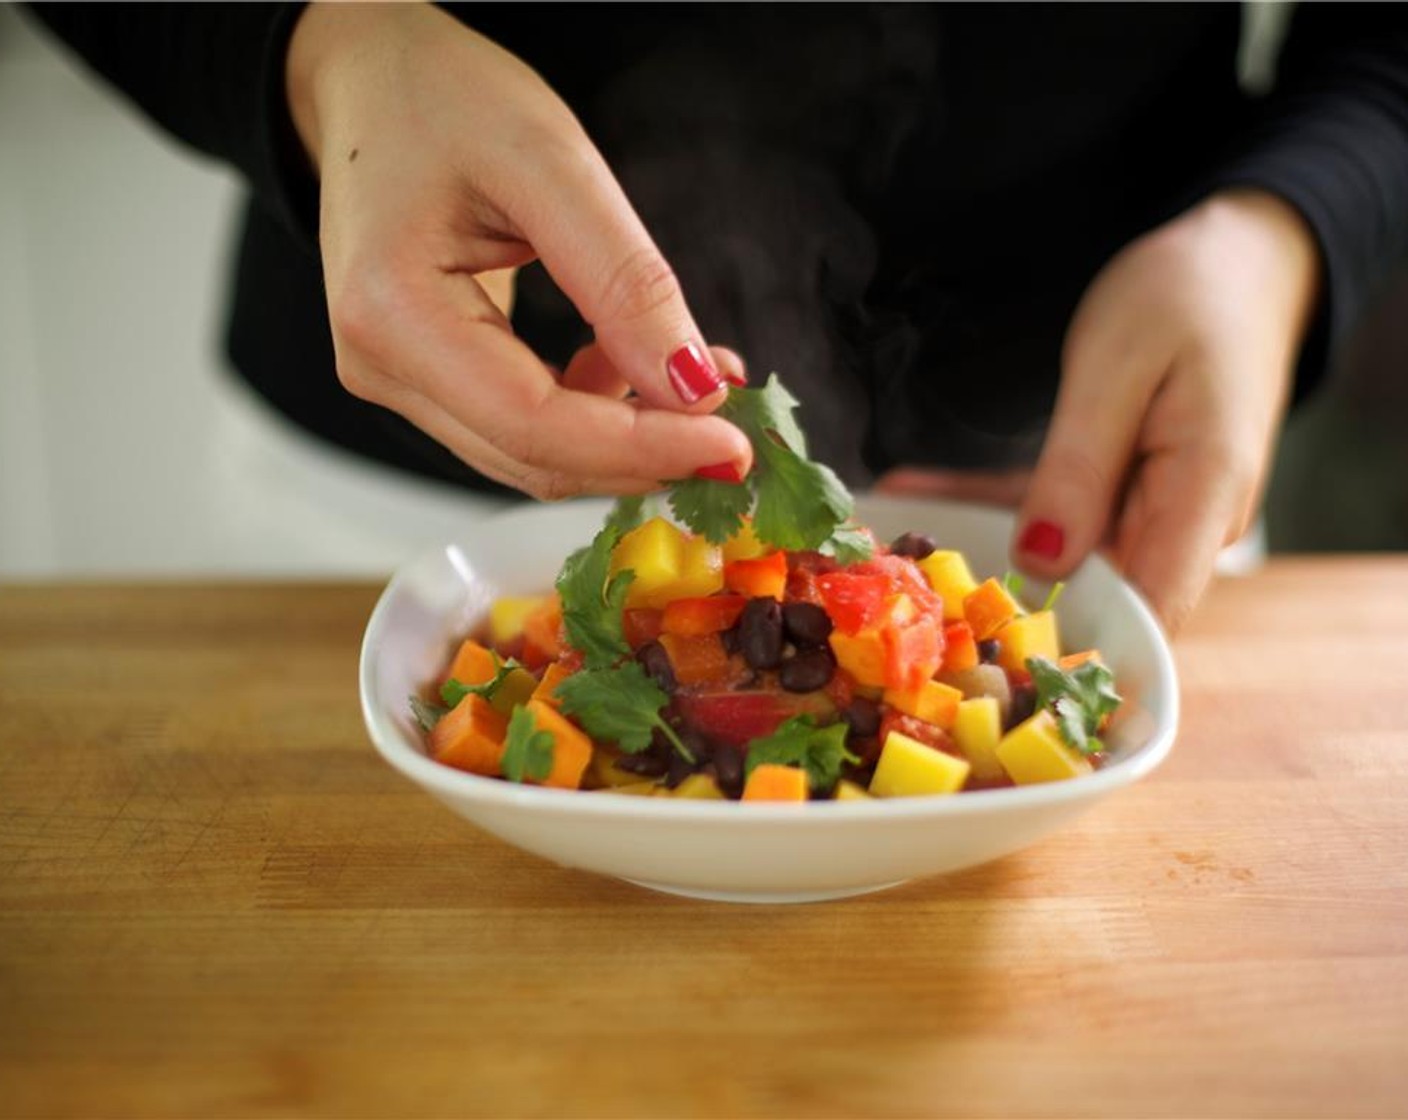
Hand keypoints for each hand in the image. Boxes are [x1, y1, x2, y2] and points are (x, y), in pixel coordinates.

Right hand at [285, 3, 751, 497]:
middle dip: (646, 453)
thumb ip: (622, 280)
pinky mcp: (427, 379)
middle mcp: (382, 366)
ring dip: (629, 440)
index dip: (642, 447)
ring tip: (702, 385)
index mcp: (391, 313)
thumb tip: (691, 385)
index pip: (534, 425)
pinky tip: (639, 371)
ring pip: (534, 456)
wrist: (373, 84)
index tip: (732, 445)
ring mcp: (400, 380)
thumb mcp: (548, 163)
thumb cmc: (441, 100)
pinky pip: (523, 428)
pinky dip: (596, 416)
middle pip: (536, 457)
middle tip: (739, 426)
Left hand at [879, 189, 1319, 632]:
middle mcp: (1185, 526)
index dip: (1077, 660)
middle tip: (904, 605)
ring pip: (1064, 565)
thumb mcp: (1117, 369)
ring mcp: (1154, 514)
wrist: (1239, 262)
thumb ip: (1079, 469)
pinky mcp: (1124, 495)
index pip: (1149, 617)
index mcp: (1201, 501)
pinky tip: (912, 495)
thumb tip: (1042, 565)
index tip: (986, 669)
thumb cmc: (1188, 298)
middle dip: (1005, 614)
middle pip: (1099, 603)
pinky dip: (989, 508)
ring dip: (981, 559)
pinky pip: (1053, 519)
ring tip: (889, 548)